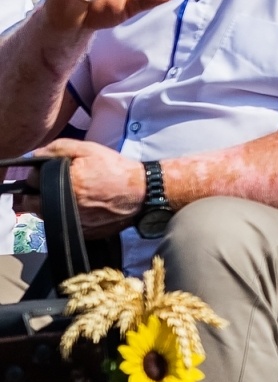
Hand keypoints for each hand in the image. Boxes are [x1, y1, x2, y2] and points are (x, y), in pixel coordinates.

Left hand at [31, 139, 145, 236]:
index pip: (31, 182)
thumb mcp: (89, 149)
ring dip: (50, 207)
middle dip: (36, 195)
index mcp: (63, 184)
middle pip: (33, 204)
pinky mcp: (82, 233)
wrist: (141, 192)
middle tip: (50, 188)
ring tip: (67, 197)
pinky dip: (66, 217)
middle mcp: (63, 206)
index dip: (35, 176)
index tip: (44, 174)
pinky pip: (65, 226)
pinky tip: (80, 208)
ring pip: (47, 216)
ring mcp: (72, 222)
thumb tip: (35, 155)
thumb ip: (59, 148)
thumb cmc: (115, 169)